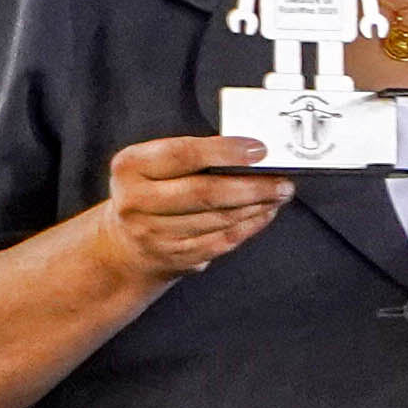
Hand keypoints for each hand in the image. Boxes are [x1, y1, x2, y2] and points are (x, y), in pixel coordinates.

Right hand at [92, 133, 291, 283]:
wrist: (126, 241)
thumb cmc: (151, 190)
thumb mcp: (155, 162)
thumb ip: (194, 153)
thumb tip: (249, 151)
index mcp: (131, 167)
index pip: (183, 154)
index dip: (226, 152)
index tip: (259, 150)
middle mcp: (136, 201)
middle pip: (205, 192)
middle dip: (252, 186)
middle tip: (282, 180)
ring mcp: (154, 234)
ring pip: (219, 219)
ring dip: (257, 205)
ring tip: (279, 193)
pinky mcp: (176, 256)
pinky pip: (222, 240)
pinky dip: (250, 226)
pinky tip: (264, 213)